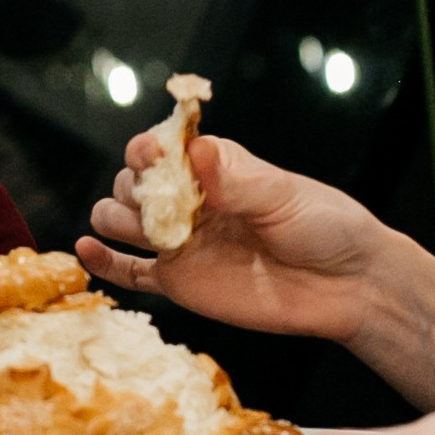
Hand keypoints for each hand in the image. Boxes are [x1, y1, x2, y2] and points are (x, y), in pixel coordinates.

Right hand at [74, 135, 396, 345]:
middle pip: (127, 184)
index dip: (146, 150)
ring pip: (118, 222)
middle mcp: (187, 201)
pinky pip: (129, 272)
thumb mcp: (284, 194)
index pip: (157, 148)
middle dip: (133, 189)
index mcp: (211, 168)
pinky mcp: (178, 283)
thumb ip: (236, 180)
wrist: (348, 286)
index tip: (153, 156)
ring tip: (150, 232)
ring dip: (116, 220)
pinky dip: (102, 262)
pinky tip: (86, 251)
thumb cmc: (325, 226)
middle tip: (162, 207)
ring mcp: (179, 243)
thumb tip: (193, 149)